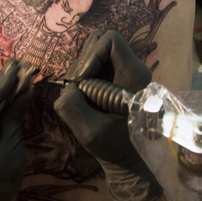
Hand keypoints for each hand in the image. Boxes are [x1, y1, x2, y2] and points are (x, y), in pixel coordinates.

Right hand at [55, 30, 161, 200]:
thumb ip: (71, 106)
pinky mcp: (115, 79)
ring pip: (95, 51)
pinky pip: (93, 65)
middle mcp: (132, 68)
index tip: (82, 81)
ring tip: (83, 96)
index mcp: (134, 75)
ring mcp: (124, 72)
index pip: (109, 40)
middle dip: (83, 62)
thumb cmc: (114, 147)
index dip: (91, 55)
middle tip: (79, 89)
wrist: (128, 160)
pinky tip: (86, 98)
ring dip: (81, 70)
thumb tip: (67, 89)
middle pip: (100, 41)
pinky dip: (84, 77)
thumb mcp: (89, 132)